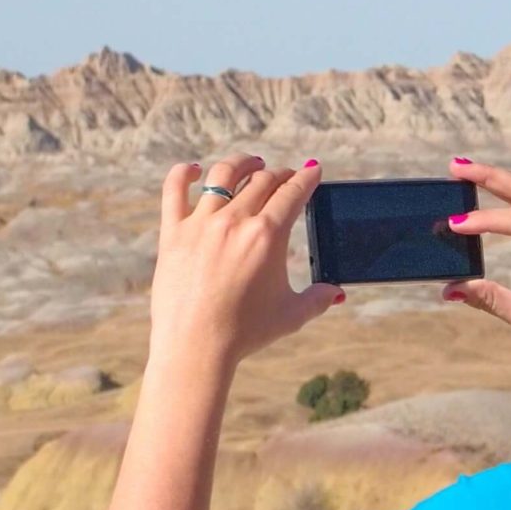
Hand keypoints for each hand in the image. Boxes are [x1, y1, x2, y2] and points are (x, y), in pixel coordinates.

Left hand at [145, 155, 342, 375]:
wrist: (196, 346)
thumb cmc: (246, 332)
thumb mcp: (292, 315)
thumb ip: (318, 298)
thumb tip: (337, 293)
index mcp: (268, 235)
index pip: (293, 192)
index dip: (307, 178)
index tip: (312, 171)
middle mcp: (235, 221)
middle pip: (262, 180)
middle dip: (280, 174)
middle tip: (286, 177)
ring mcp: (201, 223)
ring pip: (223, 175)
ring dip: (242, 163)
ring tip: (251, 163)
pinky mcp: (172, 233)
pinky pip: (175, 189)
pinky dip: (184, 173)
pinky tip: (193, 169)